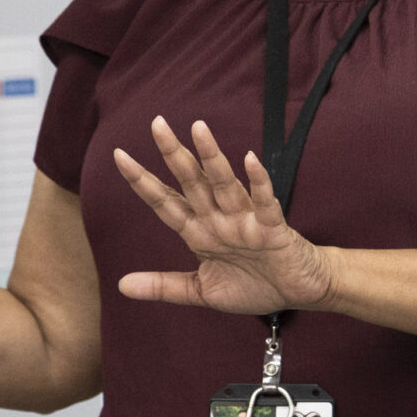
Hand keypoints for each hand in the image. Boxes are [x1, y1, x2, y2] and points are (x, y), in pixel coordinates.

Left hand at [111, 117, 333, 314]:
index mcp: (199, 232)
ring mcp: (245, 221)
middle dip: (173, 154)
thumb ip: (164, 286)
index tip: (119, 155)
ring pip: (224, 184)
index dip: (142, 181)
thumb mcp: (201, 290)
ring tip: (198, 129)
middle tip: (156, 123)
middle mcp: (218, 220)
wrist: (297, 293)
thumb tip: (120, 286)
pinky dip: (258, 182)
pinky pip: (264, 202)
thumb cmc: (253, 286)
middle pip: (191, 182)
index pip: (165, 202)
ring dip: (211, 158)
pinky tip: (249, 159)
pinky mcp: (272, 229)